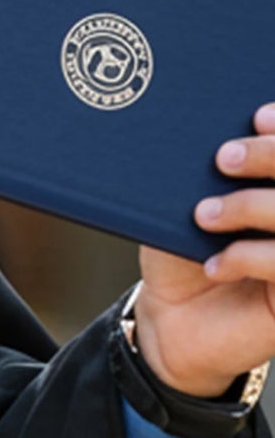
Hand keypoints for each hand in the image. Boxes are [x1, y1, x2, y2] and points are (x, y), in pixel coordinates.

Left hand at [133, 104, 274, 397]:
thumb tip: (204, 137)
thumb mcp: (185, 210)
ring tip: (204, 214)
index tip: (256, 117)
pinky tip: (214, 263)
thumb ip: (202, 177)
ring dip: (253, 206)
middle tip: (223, 157)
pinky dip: (250, 256)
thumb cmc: (182, 254)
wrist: (172, 320)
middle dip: (270, 155)